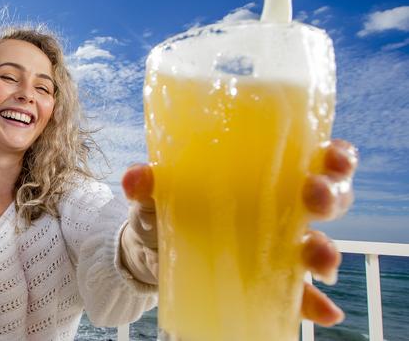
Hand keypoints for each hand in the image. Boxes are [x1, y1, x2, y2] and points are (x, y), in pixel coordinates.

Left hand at [120, 139, 357, 325]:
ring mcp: (276, 245)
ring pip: (318, 243)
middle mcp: (278, 207)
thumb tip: (135, 180)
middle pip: (325, 198)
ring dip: (325, 250)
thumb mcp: (156, 193)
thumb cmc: (164, 209)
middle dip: (329, 196)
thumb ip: (148, 183)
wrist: (151, 251)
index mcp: (261, 174)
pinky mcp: (267, 279)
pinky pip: (298, 292)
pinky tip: (324, 311)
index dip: (333, 156)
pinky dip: (313, 302)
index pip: (311, 157)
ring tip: (316, 257)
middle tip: (311, 196)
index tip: (330, 156)